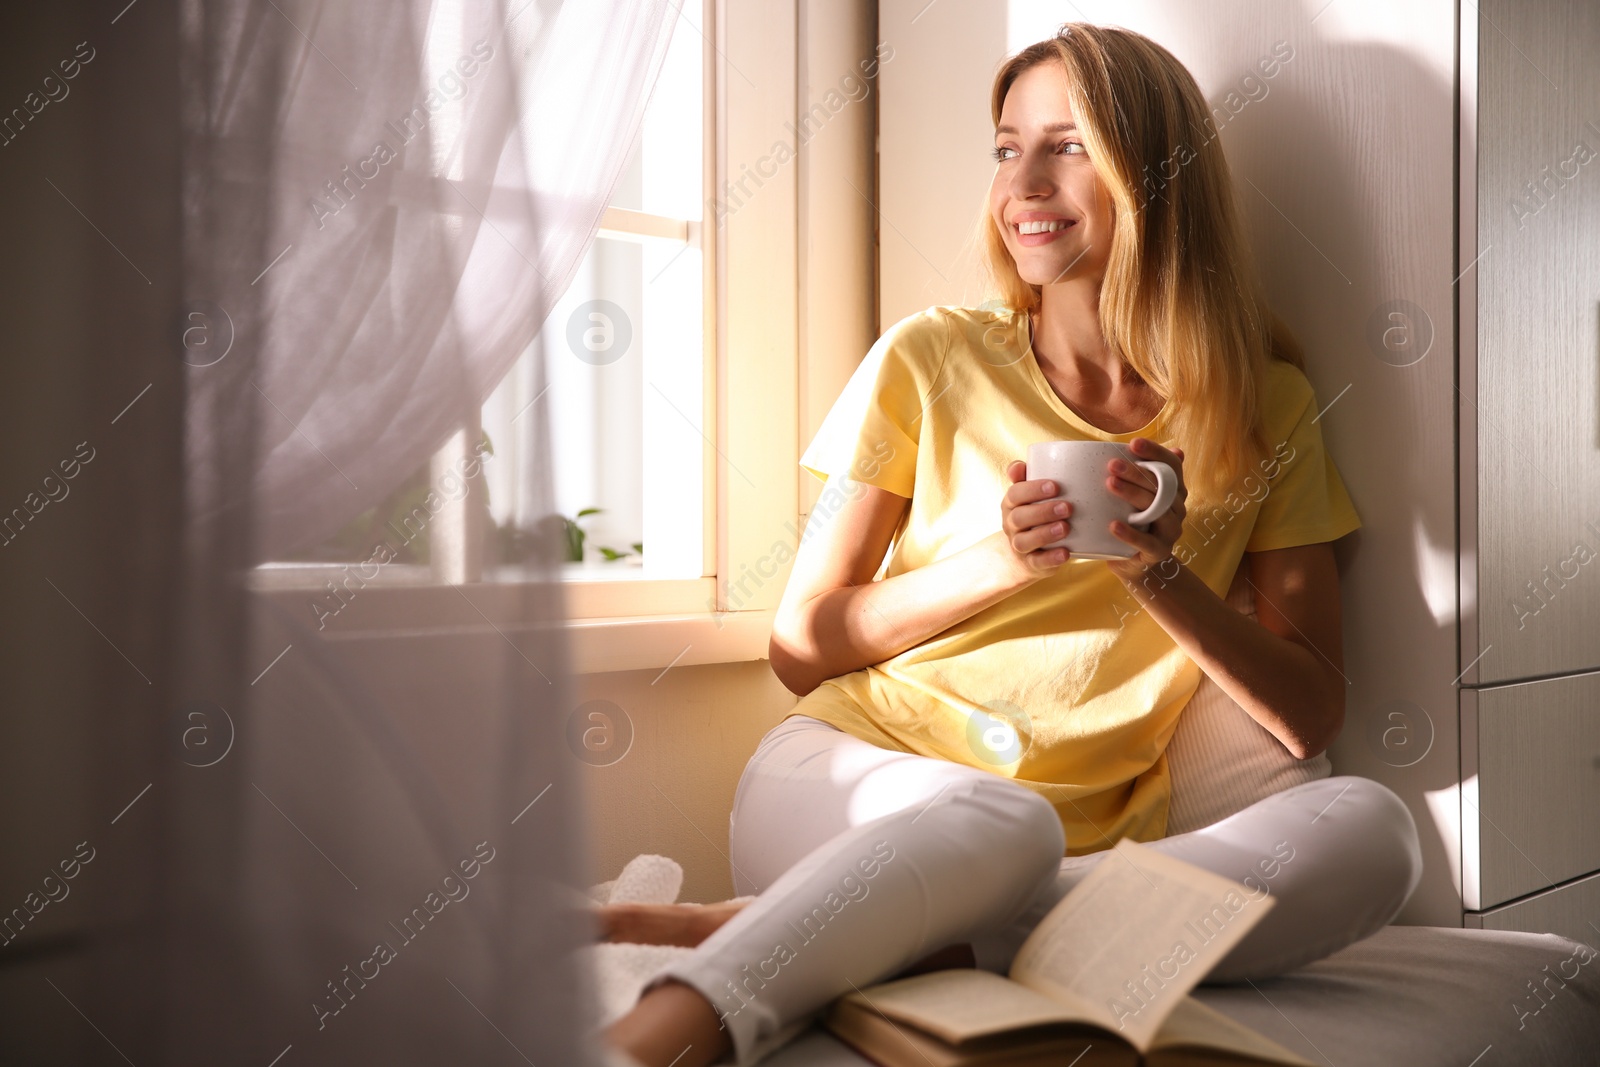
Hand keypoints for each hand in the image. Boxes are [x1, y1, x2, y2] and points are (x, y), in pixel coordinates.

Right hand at [995, 459, 1072, 583]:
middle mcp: (1011, 524)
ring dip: (1045, 534)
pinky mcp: (1031, 563)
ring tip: (1066, 528)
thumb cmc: (1035, 512)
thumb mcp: (1031, 494)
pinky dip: (1051, 558)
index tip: (1054, 486)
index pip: (1015, 494)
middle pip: (1019, 517)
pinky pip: (1037, 562)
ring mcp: (1019, 545)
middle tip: (1067, 507)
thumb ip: (1026, 477)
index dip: (1032, 489)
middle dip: (1043, 511)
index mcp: (1011, 504)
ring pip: (1024, 541)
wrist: (1028, 551)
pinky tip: (1066, 553)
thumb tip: (1019, 465)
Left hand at [1104, 438, 1187, 584]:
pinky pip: (1147, 541)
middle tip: (1112, 464)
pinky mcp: (1160, 551)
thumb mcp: (1132, 497)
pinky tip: (1113, 525)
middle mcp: (1178, 508)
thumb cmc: (1132, 522)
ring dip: (1133, 494)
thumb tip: (1130, 442)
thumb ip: (1134, 475)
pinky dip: (1130, 533)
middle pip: (1161, 485)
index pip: (1172, 465)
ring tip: (1110, 484)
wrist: (1134, 562)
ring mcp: (1171, 531)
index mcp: (1174, 490)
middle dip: (1136, 472)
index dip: (1155, 452)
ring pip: (1156, 509)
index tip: (1133, 443)